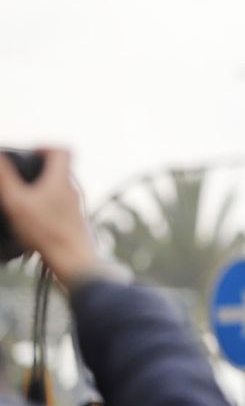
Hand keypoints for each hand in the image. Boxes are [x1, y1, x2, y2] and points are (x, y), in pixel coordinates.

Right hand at [0, 149, 98, 282]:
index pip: (62, 150)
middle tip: (21, 175)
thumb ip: (6, 178)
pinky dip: (47, 202)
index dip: (45, 146)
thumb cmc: (46, 231)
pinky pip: (61, 203)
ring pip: (60, 187)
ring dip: (43, 186)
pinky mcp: (75, 220)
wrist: (74, 259)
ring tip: (24, 196)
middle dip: (40, 167)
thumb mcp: (17, 202)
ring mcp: (76, 205)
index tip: (30, 153)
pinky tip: (33, 216)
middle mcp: (73, 189)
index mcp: (62, 179)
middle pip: (61, 168)